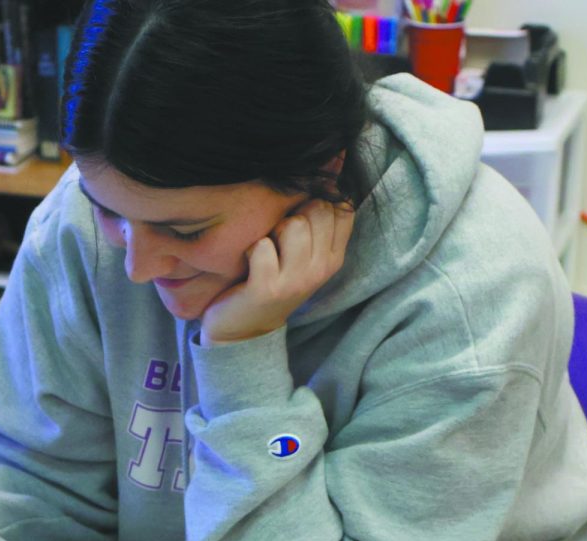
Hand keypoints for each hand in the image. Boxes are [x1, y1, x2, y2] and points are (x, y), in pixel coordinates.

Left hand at [202, 199, 354, 344]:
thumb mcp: (304, 254)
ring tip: (266, 251)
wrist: (244, 329)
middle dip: (293, 214)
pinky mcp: (268, 288)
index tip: (300, 218)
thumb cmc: (273, 279)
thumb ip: (318, 220)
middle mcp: (322, 269)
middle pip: (317, 209)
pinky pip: (262, 247)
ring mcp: (296, 280)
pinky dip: (251, 250)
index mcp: (334, 257)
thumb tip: (332, 165)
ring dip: (273, 231)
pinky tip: (250, 264)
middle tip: (279, 240)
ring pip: (294, 224)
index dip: (319, 200)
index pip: (342, 208)